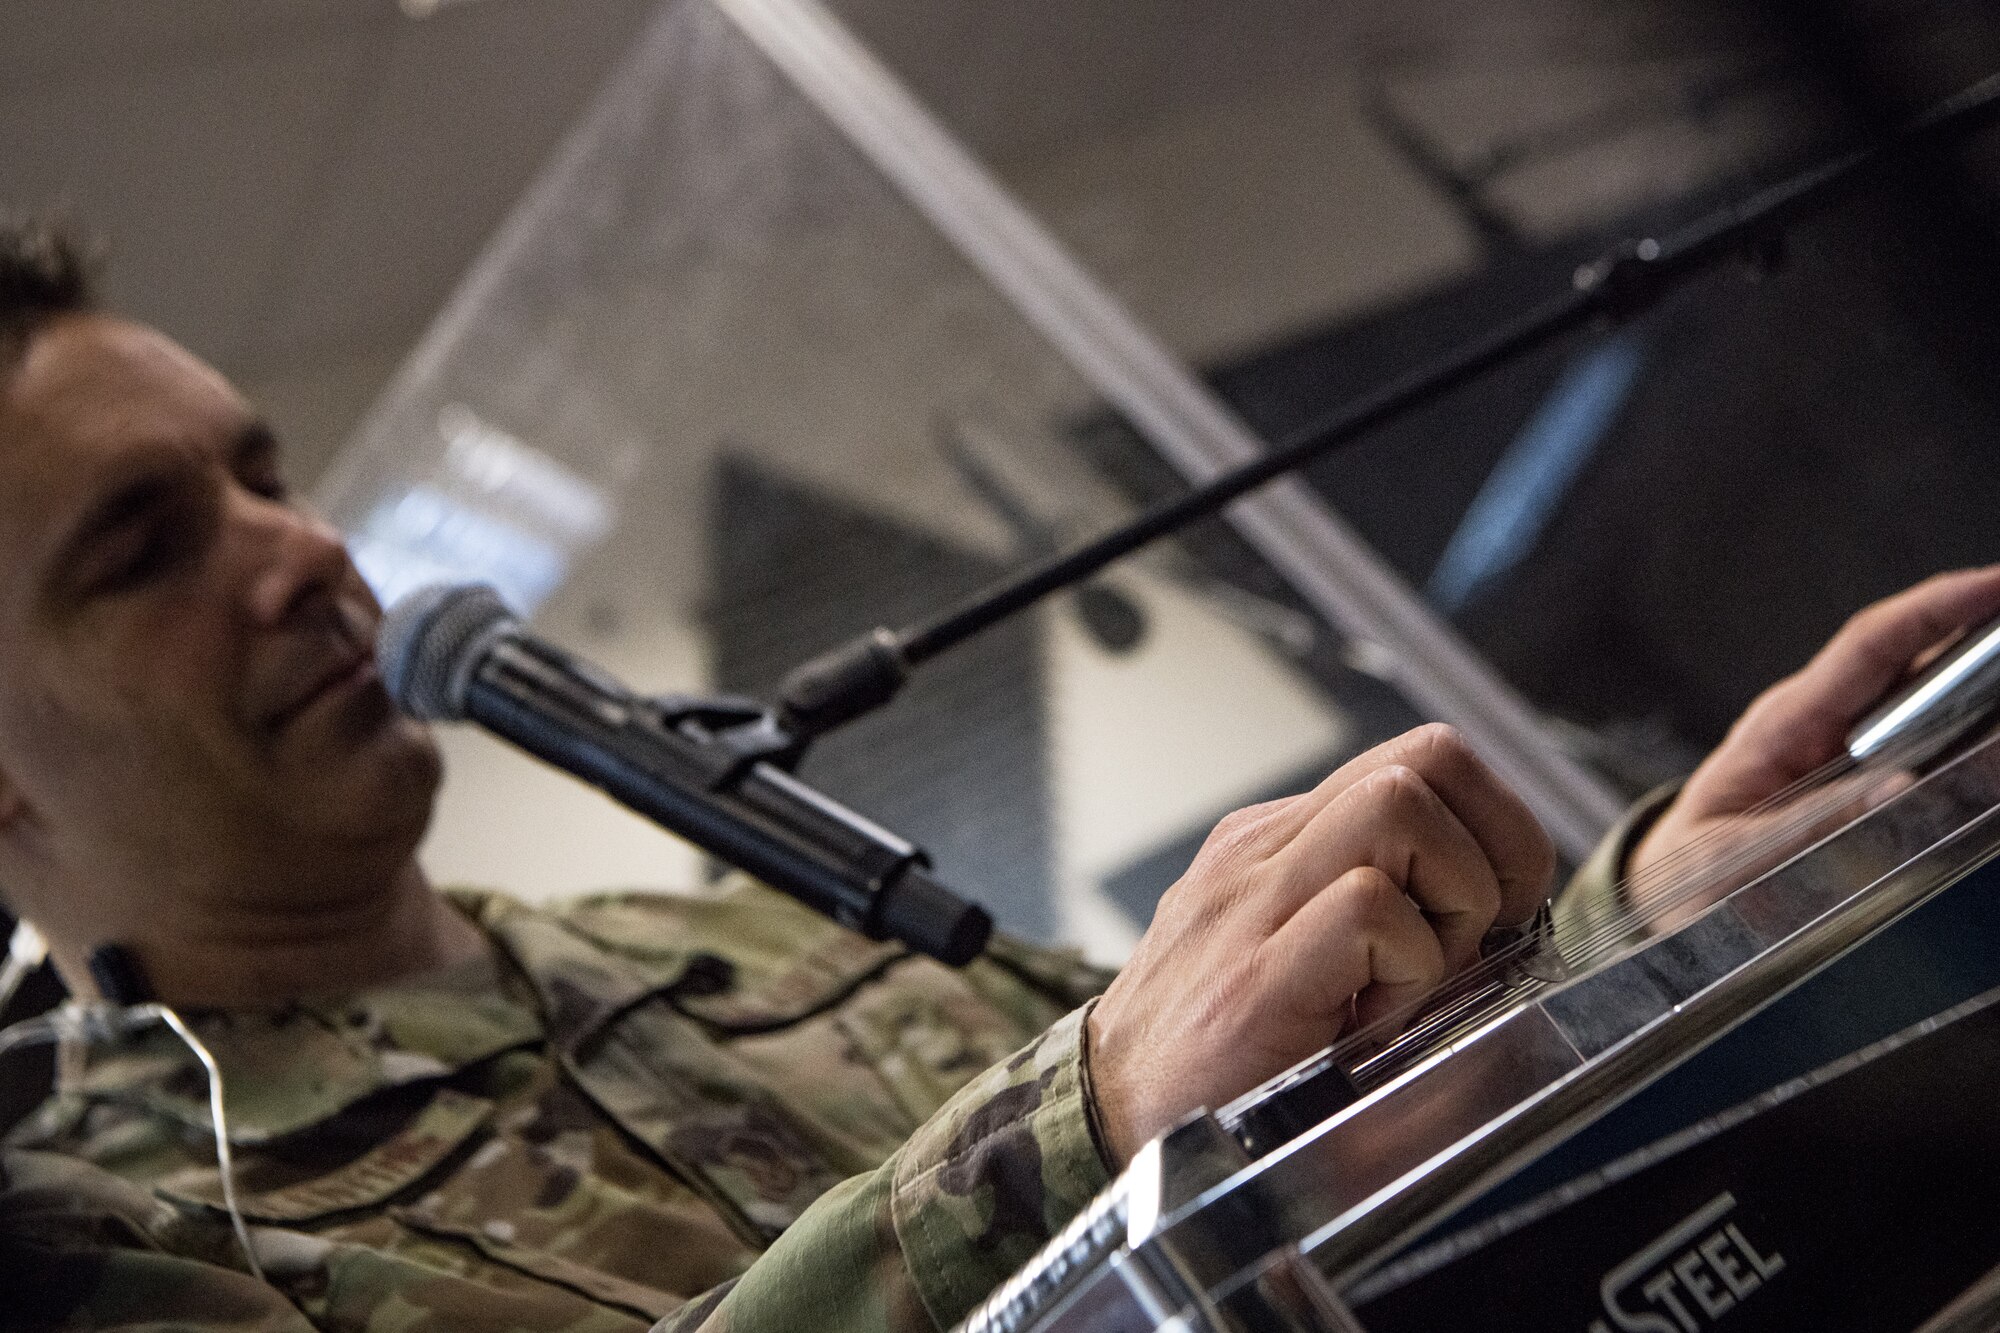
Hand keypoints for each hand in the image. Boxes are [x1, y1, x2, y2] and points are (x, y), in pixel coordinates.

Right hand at [1085, 724, 1553, 1164]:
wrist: (1108, 1121)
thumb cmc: (1219, 1055)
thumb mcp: (1304, 961)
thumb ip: (1381, 922)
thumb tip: (1505, 925)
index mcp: (1282, 841)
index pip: (1425, 758)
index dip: (1495, 825)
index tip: (1492, 913)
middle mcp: (1266, 849)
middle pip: (1429, 757)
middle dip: (1493, 850)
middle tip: (1470, 941)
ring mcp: (1252, 898)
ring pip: (1402, 805)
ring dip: (1450, 901)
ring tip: (1413, 982)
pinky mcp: (1254, 968)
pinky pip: (1370, 908)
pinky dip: (1408, 968)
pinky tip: (1372, 1025)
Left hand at [1629, 566, 1999, 911]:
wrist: (1668, 893)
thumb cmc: (1695, 866)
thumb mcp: (1735, 853)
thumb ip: (1806, 825)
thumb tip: (1897, 788)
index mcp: (1783, 723)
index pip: (1867, 647)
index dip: (1933, 609)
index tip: (1993, 583)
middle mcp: (1817, 720)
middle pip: (1908, 660)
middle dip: (1975, 633)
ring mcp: (1840, 745)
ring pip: (1922, 698)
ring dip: (1979, 687)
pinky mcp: (1856, 777)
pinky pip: (1921, 744)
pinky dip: (1964, 736)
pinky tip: (1992, 745)